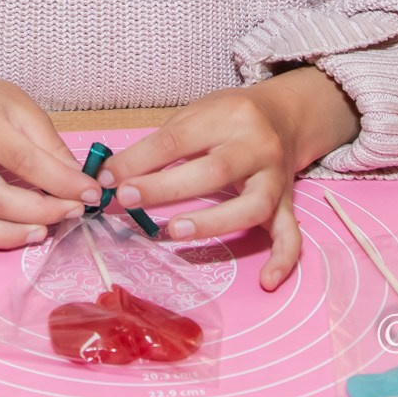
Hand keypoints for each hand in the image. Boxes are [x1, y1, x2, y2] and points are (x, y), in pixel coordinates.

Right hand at [0, 72, 98, 248]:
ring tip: (43, 232)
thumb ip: (52, 148)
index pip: (23, 161)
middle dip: (41, 212)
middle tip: (71, 213)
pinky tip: (16, 233)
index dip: (60, 184)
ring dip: (12, 235)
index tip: (89, 195)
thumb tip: (78, 184)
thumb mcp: (26, 111)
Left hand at [101, 68, 358, 290]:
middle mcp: (258, 146)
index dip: (140, 159)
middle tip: (128, 199)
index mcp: (230, 116)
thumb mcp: (197, 114)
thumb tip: (112, 175)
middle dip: (167, 187)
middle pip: (215, 170)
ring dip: (213, 222)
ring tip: (174, 231)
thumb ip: (161, 144)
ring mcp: (276, 179)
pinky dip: (283, 260)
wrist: (286, 117)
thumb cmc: (229, 118)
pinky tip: (266, 282)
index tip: (107, 178)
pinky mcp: (288, 205)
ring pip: (252, 205)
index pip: (179, 139)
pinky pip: (291, 235)